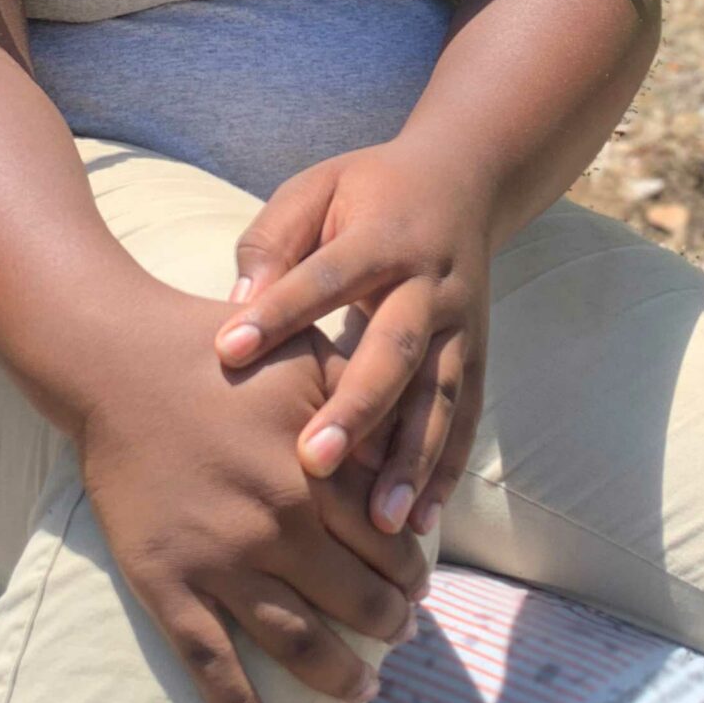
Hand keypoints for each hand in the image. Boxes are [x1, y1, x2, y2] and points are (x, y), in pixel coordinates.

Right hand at [77, 292, 428, 702]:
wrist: (117, 360)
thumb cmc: (220, 347)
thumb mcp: (311, 353)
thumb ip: (362, 402)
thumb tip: (408, 452)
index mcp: (319, 470)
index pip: (391, 542)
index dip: (413, 570)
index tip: (419, 582)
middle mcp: (278, 524)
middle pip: (357, 599)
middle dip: (390, 624)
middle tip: (401, 633)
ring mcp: (221, 561)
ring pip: (299, 642)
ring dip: (341, 677)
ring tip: (364, 691)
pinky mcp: (168, 583)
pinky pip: (211, 665)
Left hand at [212, 137, 493, 538]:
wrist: (464, 179)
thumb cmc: (367, 191)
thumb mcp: (316, 188)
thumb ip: (274, 239)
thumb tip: (237, 303)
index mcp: (383, 235)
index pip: (327, 275)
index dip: (279, 311)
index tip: (225, 351)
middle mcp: (430, 285)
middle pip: (395, 351)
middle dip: (356, 408)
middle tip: (311, 462)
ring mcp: (461, 327)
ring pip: (439, 399)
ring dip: (411, 461)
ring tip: (381, 522)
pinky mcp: (477, 357)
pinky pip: (465, 419)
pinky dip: (445, 471)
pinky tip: (421, 522)